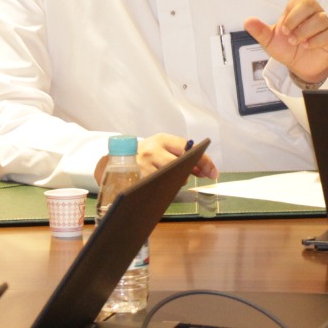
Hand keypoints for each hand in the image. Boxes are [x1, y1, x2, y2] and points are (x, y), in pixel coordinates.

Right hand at [95, 133, 217, 184]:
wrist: (114, 160)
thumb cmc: (145, 154)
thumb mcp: (161, 148)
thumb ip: (180, 154)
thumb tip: (204, 168)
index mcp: (160, 139)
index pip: (187, 148)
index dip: (204, 160)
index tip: (213, 172)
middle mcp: (150, 151)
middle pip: (179, 165)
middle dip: (191, 172)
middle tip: (199, 175)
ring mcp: (142, 167)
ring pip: (170, 179)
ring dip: (177, 181)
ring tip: (173, 179)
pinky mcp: (136, 181)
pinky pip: (158, 188)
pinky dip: (165, 189)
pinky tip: (163, 187)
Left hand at [244, 0, 327, 86]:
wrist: (300, 67)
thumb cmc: (287, 48)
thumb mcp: (269, 41)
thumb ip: (260, 31)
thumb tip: (247, 21)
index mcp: (297, 8)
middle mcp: (313, 12)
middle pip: (309, 3)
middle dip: (295, 19)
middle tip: (287, 33)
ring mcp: (324, 23)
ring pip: (319, 19)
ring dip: (304, 32)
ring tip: (296, 42)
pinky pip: (327, 33)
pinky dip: (314, 41)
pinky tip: (307, 46)